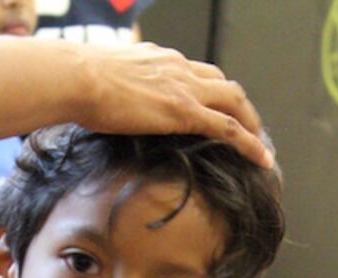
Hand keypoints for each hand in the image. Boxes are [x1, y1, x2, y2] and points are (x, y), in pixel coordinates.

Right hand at [73, 43, 272, 168]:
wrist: (77, 78)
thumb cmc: (75, 81)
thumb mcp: (99, 80)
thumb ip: (111, 89)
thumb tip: (99, 102)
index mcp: (157, 58)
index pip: (193, 70)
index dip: (209, 88)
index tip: (213, 105)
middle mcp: (177, 66)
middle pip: (221, 81)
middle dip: (238, 104)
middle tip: (247, 126)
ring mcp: (184, 87)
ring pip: (233, 100)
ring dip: (250, 122)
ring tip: (259, 145)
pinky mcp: (185, 111)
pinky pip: (228, 128)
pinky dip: (250, 143)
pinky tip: (262, 159)